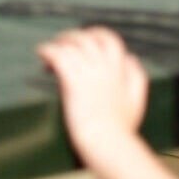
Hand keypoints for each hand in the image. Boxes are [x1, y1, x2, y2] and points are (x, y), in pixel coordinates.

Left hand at [39, 25, 150, 146]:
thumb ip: (136, 77)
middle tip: (63, 44)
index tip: (87, 39)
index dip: (97, 35)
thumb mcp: (137, 101)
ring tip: (48, 51)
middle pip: (89, 37)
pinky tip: (41, 53)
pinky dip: (48, 50)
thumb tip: (131, 57)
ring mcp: (89, 72)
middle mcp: (105, 67)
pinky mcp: (73, 81)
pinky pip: (57, 55)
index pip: (110, 40)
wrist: (108, 143)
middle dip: (75, 36)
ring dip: (60, 42)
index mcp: (120, 70)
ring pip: (73, 43)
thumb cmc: (120, 129)